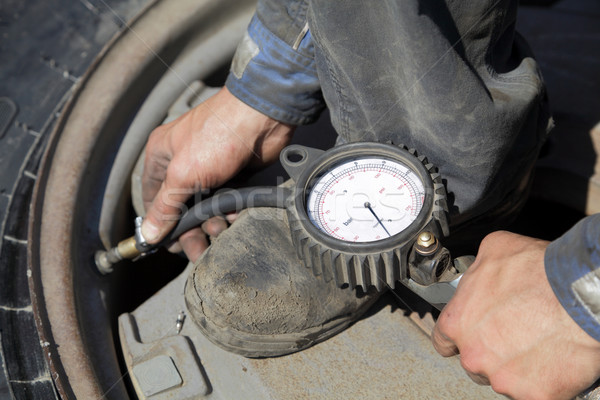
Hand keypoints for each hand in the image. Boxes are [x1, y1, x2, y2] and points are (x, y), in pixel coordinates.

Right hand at [141, 87, 293, 261]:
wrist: (262, 119)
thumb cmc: (218, 135)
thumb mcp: (183, 175)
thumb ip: (165, 207)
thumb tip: (149, 233)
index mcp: (162, 156)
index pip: (152, 197)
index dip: (159, 223)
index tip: (168, 245)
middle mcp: (184, 162)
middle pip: (180, 207)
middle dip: (190, 230)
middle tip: (198, 251)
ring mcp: (209, 168)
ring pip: (205, 207)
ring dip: (212, 222)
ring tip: (220, 229)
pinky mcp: (233, 174)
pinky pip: (227, 201)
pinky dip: (230, 211)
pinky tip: (235, 215)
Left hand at [432, 231, 599, 399]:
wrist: (581, 294)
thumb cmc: (541, 271)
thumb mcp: (495, 249)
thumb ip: (477, 269)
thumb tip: (478, 271)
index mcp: (458, 322)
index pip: (443, 340)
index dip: (458, 337)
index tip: (469, 335)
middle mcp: (474, 355)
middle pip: (474, 361)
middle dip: (491, 350)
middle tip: (515, 332)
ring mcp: (502, 379)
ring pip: (502, 378)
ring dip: (515, 365)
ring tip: (537, 340)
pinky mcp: (533, 395)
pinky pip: (532, 392)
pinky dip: (542, 380)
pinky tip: (552, 358)